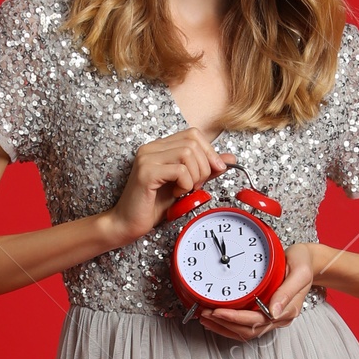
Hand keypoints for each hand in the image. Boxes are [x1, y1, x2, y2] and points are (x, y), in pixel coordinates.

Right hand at [103, 128, 230, 246]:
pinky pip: (179, 170)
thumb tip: (229, 158)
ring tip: (185, 190)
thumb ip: (205, 169)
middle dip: (204, 166)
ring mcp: (147, 158)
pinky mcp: (146, 172)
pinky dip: (185, 184)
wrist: (128, 223)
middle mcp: (151, 148)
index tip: (217, 169)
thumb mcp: (187, 184)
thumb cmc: (154, 205)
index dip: (209, 151)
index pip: (193, 134)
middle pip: (193, 142)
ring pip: (187, 153)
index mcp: (159, 147)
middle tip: (196, 185)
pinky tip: (176, 193)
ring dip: (195, 176)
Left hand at [199, 243, 319, 339]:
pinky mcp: (264, 313)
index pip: (257, 321)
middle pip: (248, 330)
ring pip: (245, 331)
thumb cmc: (303, 263)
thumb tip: (273, 311)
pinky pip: (245, 325)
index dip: (235, 318)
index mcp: (287, 310)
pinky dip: (229, 325)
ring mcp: (271, 317)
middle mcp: (278, 317)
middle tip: (205, 313)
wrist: (308, 261)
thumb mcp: (300, 271)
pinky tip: (216, 319)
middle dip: (224, 324)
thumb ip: (287, 291)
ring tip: (205, 317)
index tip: (218, 311)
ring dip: (224, 327)